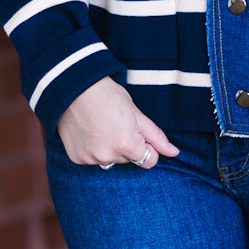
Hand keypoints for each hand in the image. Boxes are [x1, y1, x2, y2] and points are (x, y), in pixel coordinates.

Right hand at [57, 77, 180, 166]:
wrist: (73, 87)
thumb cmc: (107, 95)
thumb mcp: (136, 113)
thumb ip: (156, 137)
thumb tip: (174, 153)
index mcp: (127, 146)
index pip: (149, 161)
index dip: (146, 145)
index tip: (135, 131)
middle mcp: (108, 157)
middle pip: (129, 160)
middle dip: (127, 145)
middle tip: (115, 123)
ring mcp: (90, 159)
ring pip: (111, 160)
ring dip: (110, 149)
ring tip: (100, 126)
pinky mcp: (77, 158)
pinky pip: (93, 159)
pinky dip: (93, 149)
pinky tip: (88, 132)